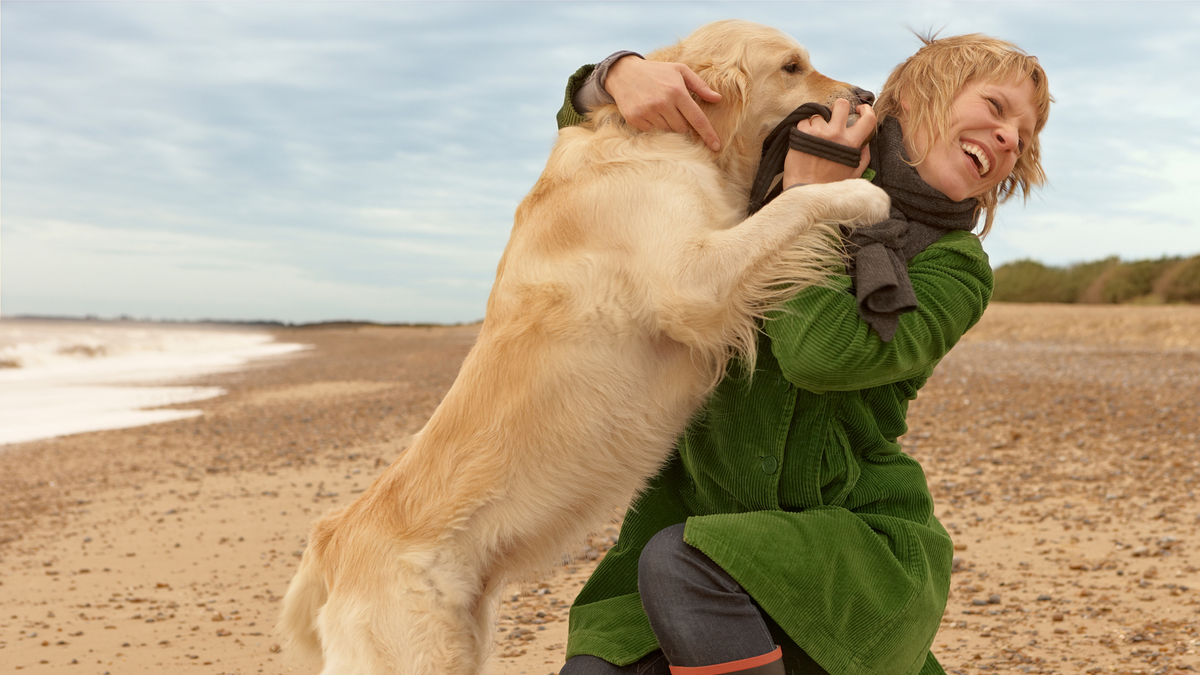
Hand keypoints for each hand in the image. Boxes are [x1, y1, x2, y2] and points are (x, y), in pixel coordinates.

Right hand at [605, 57, 722, 151]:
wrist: (624, 72)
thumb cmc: (657, 71)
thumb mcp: (680, 71)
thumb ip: (700, 86)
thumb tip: (718, 99)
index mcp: (677, 91)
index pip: (697, 119)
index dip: (708, 134)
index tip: (716, 146)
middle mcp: (663, 103)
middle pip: (682, 129)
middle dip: (682, 125)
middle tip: (674, 112)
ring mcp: (648, 112)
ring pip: (668, 132)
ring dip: (668, 125)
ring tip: (660, 110)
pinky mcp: (635, 119)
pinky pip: (652, 132)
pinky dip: (654, 126)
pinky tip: (650, 113)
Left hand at [782, 99, 875, 186]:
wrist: (804, 190)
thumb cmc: (830, 184)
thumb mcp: (854, 172)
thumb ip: (864, 155)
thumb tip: (866, 142)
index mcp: (851, 143)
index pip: (867, 118)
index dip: (866, 109)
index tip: (860, 109)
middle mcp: (836, 134)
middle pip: (841, 104)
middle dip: (838, 108)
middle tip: (834, 117)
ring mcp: (818, 132)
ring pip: (820, 114)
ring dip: (818, 123)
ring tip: (815, 137)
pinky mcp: (801, 133)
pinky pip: (805, 121)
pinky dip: (805, 128)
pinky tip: (805, 140)